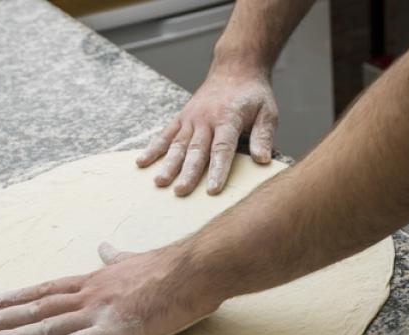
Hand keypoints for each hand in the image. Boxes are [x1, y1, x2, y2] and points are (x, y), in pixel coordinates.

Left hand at [0, 243, 219, 334]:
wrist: (192, 270)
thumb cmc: (168, 267)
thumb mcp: (134, 258)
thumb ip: (116, 256)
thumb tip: (104, 246)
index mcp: (94, 280)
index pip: (47, 289)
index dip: (18, 297)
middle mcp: (87, 295)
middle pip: (36, 308)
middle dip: (1, 317)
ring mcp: (96, 313)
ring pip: (44, 326)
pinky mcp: (112, 333)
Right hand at [137, 69, 277, 195]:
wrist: (235, 68)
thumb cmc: (253, 95)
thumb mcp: (267, 112)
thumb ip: (263, 136)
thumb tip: (262, 160)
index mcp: (228, 118)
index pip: (222, 148)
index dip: (218, 170)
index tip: (212, 190)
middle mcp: (206, 119)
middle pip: (196, 150)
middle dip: (187, 172)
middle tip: (180, 191)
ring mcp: (191, 119)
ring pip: (178, 145)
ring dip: (168, 164)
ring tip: (159, 182)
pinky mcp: (181, 118)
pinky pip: (165, 135)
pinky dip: (153, 148)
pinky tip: (141, 162)